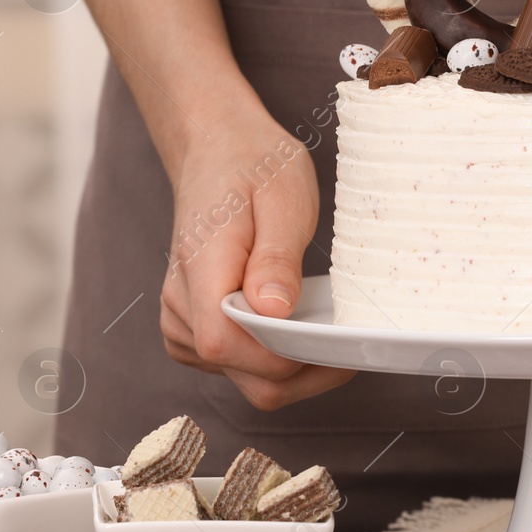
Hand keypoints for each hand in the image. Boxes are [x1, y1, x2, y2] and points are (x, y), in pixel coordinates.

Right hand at [159, 114, 354, 408]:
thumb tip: (274, 313)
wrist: (218, 151)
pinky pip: (241, 368)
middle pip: (246, 376)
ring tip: (329, 331)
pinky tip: (303, 329)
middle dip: (305, 373)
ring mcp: (184, 323)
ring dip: (296, 369)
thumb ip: (276, 258)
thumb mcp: (282, 198)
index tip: (335, 341)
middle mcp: (181, 307)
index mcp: (199, 270)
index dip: (284, 356)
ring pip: (247, 381)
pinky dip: (279, 360)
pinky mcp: (197, 331)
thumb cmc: (254, 167)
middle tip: (350, 344)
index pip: (226, 343)